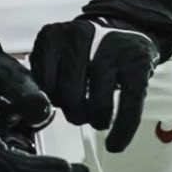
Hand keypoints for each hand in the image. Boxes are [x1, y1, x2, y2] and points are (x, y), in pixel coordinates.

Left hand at [31, 0, 171, 153]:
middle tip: (80, 115)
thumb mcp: (58, 54)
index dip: (49, 100)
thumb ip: (43, 78)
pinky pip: (129, 106)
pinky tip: (115, 143)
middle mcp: (82, 35)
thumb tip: (32, 114)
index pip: (42, 82)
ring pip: (97, 102)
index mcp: (54, 35)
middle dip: (73, 113)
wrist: (128, 29)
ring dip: (97, 120)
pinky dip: (122, 131)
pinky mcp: (138, 62)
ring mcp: (112, 47)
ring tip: (98, 120)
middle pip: (68, 94)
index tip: (58, 104)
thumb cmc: (87, 51)